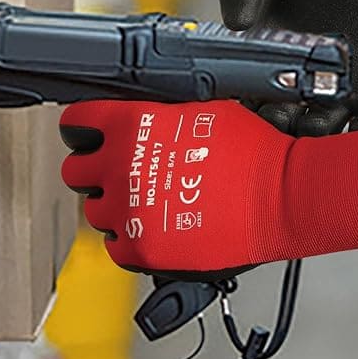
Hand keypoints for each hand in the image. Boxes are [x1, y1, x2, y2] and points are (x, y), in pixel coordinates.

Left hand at [59, 99, 357, 280]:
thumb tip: (146, 114)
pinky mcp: (142, 248)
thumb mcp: (204, 110)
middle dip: (96, 171)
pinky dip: (131, 241)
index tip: (91, 137)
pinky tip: (156, 229)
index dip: (85, 129)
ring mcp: (129, 210)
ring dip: (116, 208)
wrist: (282, 197)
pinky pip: (115, 247)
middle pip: (76, 171)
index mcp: (133, 125)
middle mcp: (122, 166)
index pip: (78, 122)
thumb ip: (161, 112)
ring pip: (95, 211)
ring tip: (149, 206)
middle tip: (122, 175)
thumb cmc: (255, 154)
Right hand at [217, 0, 357, 135]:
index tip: (230, 107)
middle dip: (272, 128)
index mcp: (273, 39)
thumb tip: (236, 26)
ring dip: (309, 142)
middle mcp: (304, 67)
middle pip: (279, 114)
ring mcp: (344, 80)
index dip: (235, 99)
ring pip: (320, 129)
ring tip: (306, 135)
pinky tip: (349, 150)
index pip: (244, 80)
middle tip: (274, 123)